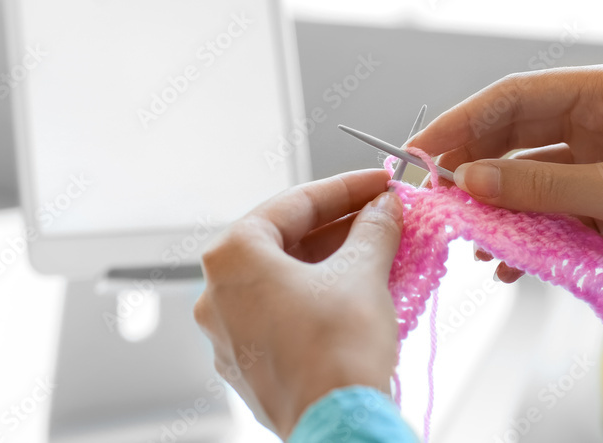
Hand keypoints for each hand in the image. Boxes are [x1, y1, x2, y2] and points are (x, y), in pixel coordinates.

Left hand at [193, 169, 402, 439]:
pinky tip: (357, 292)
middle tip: (382, 216)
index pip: (294, 203)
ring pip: (284, 279)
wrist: (339, 427)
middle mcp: (218, 294)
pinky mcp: (248, 365)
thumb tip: (384, 208)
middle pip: (285, 240)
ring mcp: (229, 334)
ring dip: (332, 261)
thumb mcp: (363, 272)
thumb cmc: (338, 350)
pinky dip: (318, 296)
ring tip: (378, 252)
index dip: (346, 188)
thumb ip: (373, 228)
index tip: (379, 183)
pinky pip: (283, 313)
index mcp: (233, 258)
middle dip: (339, 226)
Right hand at [408, 65, 602, 275]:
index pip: (515, 96)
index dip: (464, 120)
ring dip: (496, 204)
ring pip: (525, 171)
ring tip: (472, 238)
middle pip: (513, 132)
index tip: (423, 150)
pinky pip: (545, 202)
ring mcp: (595, 153)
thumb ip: (542, 188)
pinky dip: (523, 228)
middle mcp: (596, 115)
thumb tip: (470, 182)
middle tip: (435, 196)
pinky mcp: (596, 190)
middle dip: (473, 164)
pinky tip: (506, 260)